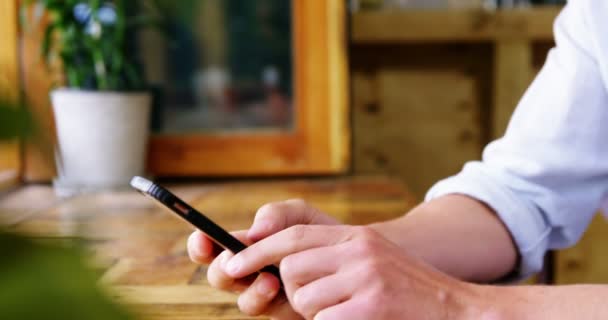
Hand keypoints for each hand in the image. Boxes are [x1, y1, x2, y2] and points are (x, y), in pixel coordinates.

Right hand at [187, 199, 339, 318]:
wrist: (360, 262)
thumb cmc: (326, 236)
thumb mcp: (304, 217)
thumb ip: (278, 214)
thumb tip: (253, 231)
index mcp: (248, 247)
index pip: (213, 247)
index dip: (200, 244)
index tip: (202, 238)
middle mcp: (251, 273)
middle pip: (220, 276)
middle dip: (223, 270)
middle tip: (234, 263)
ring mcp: (267, 296)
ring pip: (242, 301)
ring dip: (251, 290)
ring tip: (271, 280)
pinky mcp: (283, 313)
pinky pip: (267, 313)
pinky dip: (269, 302)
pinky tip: (282, 290)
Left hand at [220, 224, 485, 319]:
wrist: (458, 311)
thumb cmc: (408, 292)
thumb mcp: (372, 260)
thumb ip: (332, 256)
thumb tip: (281, 265)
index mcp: (356, 237)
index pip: (292, 236)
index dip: (257, 251)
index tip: (231, 265)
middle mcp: (359, 251)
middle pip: (290, 269)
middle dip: (293, 292)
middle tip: (320, 303)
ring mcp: (366, 279)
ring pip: (303, 298)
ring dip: (315, 314)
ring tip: (346, 313)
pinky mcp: (371, 308)